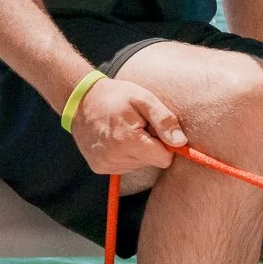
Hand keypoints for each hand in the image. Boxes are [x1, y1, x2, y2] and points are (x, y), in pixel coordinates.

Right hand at [69, 74, 186, 174]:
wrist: (81, 100)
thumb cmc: (116, 96)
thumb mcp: (144, 99)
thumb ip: (164, 120)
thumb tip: (181, 143)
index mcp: (127, 141)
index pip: (164, 159)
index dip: (164, 143)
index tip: (153, 128)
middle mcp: (114, 158)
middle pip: (151, 162)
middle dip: (150, 146)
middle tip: (137, 126)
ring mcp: (105, 164)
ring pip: (139, 165)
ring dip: (137, 150)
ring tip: (124, 131)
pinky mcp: (99, 167)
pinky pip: (125, 166)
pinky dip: (125, 154)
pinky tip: (115, 139)